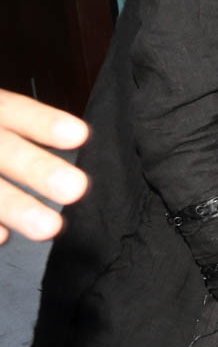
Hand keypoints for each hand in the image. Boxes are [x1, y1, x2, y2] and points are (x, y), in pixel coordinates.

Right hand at [0, 90, 88, 243]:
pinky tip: (1, 236)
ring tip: (49, 227)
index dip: (41, 122)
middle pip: (0, 148)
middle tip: (75, 188)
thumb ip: (18, 130)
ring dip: (12, 205)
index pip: (11, 110)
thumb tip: (75, 143)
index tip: (79, 135)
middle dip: (35, 167)